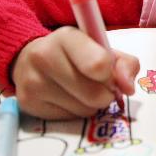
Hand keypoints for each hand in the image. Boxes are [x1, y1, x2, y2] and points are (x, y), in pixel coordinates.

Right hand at [12, 26, 139, 119]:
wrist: (31, 59)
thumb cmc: (76, 54)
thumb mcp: (103, 49)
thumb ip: (125, 64)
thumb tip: (128, 88)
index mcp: (67, 36)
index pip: (99, 65)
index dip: (111, 75)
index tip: (108, 73)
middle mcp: (44, 56)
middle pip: (94, 94)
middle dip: (105, 94)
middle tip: (98, 84)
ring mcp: (33, 81)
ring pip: (84, 110)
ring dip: (91, 104)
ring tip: (81, 89)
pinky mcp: (27, 103)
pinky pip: (68, 119)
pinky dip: (75, 112)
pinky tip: (66, 98)